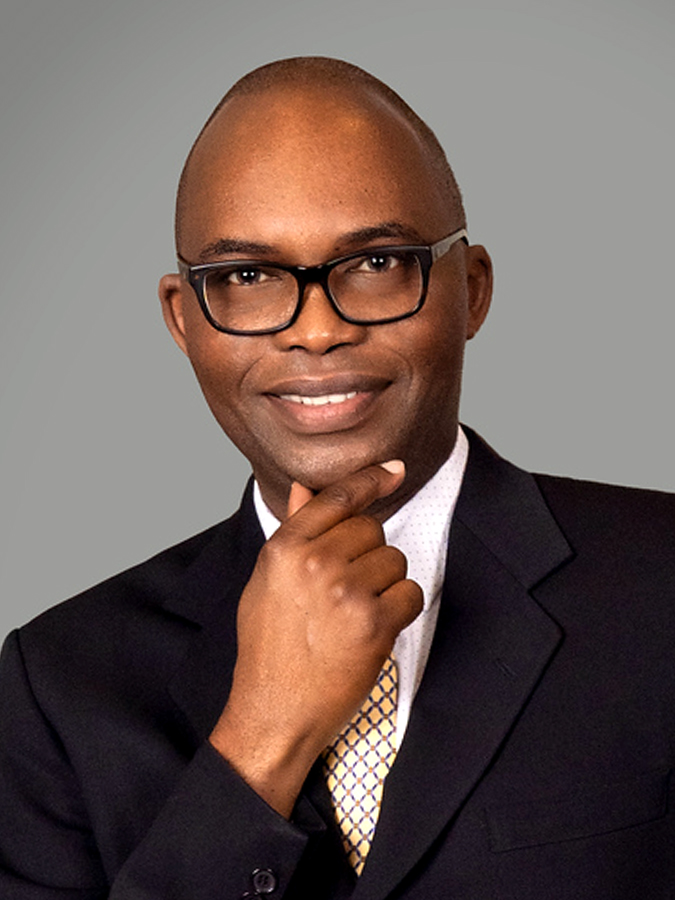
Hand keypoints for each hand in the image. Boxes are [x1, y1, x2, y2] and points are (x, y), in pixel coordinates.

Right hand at [209, 461, 422, 816]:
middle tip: (345, 591)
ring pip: (395, 560)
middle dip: (368, 555)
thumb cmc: (268, 648)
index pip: (337, 497)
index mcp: (284, 549)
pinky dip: (401, 610)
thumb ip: (293, 533)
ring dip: (385, 584)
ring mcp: (345, 592)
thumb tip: (307, 489)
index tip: (393, 469)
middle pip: (372, 529)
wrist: (274, 712)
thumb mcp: (267, 583)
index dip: (370, 479)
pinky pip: (411, 593)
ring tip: (353, 615)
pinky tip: (373, 630)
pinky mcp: (374, 623)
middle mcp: (314, 563)